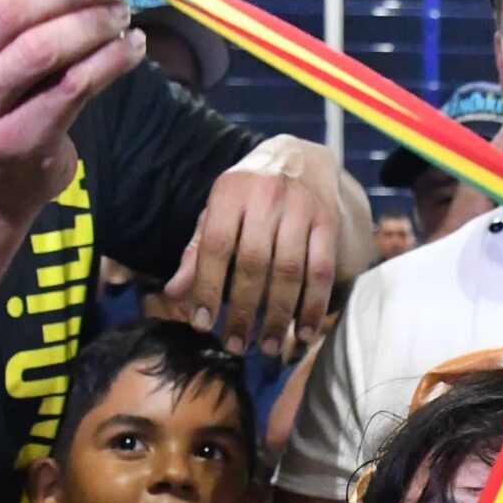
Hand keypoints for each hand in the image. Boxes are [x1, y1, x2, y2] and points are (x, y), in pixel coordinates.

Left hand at [164, 135, 342, 356]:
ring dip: (279, 315)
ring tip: (269, 346)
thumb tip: (173, 293)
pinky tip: (305, 332)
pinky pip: (322, 270)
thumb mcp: (218, 210)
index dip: (207, 287)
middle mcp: (266, 197)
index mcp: (230, 192)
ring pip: (290, 271)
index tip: (202, 324)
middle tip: (237, 346)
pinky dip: (314, 305)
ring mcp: (301, 209)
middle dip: (244, 310)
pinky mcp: (328, 222)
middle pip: (253, 263)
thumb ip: (197, 251)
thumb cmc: (249, 193)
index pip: (215, 246)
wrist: (301, 157)